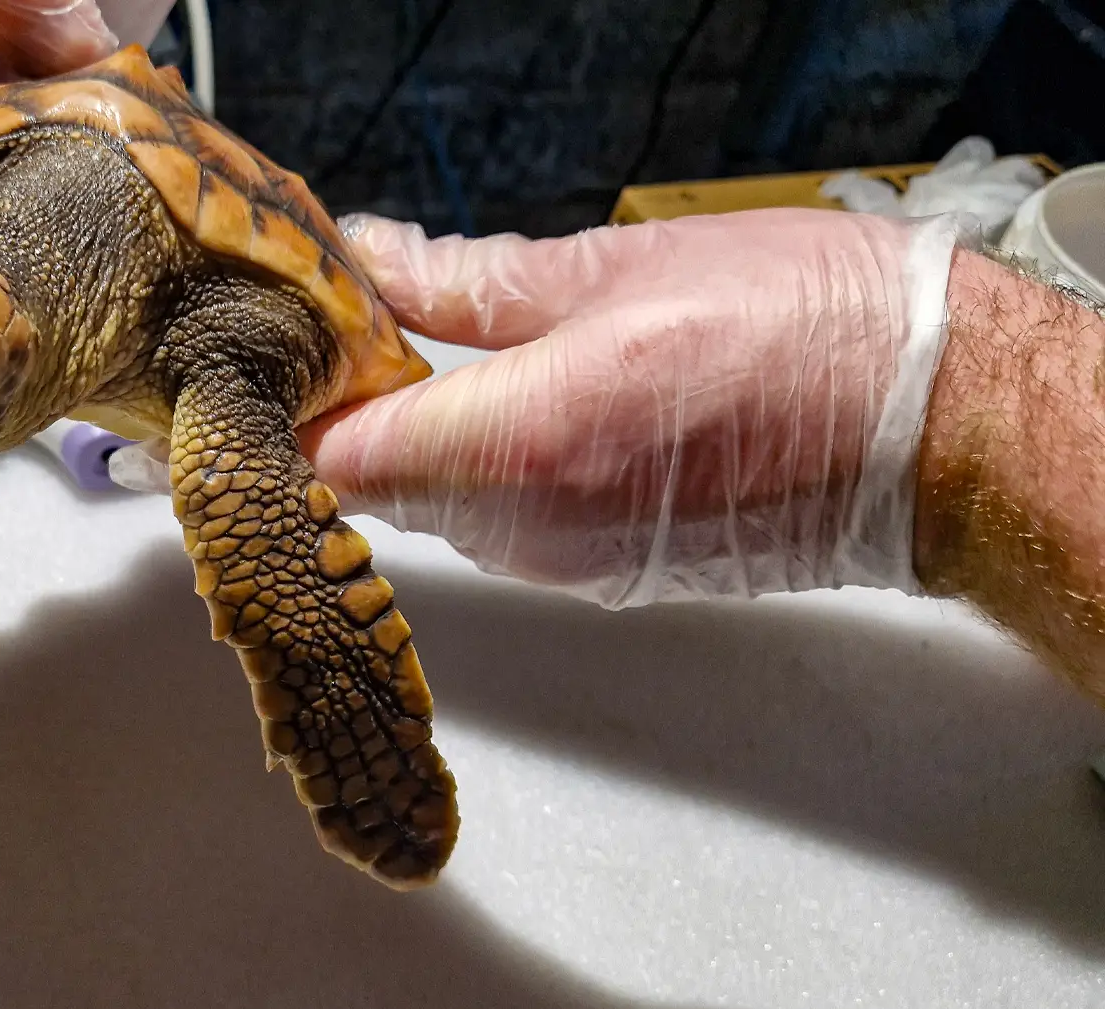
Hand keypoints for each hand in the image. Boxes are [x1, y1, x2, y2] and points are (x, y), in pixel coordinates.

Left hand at [112, 207, 974, 608]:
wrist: (939, 434)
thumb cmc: (811, 335)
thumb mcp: (623, 270)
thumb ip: (473, 282)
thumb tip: (375, 264)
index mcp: (519, 440)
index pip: (330, 458)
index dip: (272, 418)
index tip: (239, 381)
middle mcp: (528, 524)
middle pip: (368, 489)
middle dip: (329, 424)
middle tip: (310, 351)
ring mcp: (565, 562)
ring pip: (430, 509)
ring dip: (401, 448)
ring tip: (398, 369)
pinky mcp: (602, 574)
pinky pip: (496, 527)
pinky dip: (468, 476)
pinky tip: (488, 414)